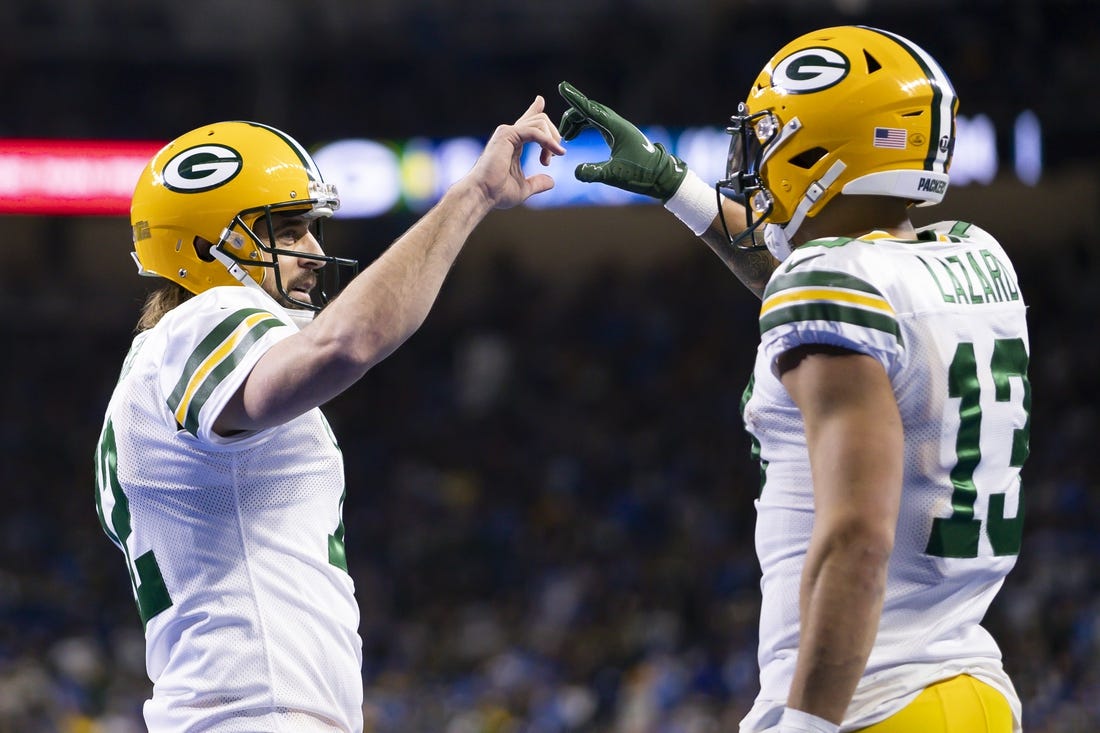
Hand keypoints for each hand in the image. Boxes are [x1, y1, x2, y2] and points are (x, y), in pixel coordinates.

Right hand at [467, 95, 564, 209]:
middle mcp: (509, 134)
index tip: (540, 100)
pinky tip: (556, 151)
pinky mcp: (507, 134)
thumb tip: (551, 181)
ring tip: (548, 161)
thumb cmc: (497, 193)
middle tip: (553, 157)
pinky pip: (535, 131)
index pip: (527, 122)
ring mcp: (507, 132)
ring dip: (551, 141)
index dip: (535, 109)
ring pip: (540, 122)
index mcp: (512, 142)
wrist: (482, 194)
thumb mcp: (524, 188)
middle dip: (554, 136)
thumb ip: (537, 182)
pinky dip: (548, 141)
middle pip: (541, 120)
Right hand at [557, 81, 686, 200]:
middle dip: (572, 116)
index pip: (590, 109)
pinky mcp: (618, 134)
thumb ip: (595, 173)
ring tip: (567, 137)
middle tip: (561, 133)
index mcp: (616, 128)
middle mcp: (616, 124)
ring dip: (577, 122)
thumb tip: (576, 171)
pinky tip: (577, 137)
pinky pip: (597, 123)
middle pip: (589, 109)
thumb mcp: (615, 175)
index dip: (575, 99)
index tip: (562, 86)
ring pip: (592, 115)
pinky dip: (584, 126)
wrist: (661, 176)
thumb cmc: (641, 174)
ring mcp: (618, 128)